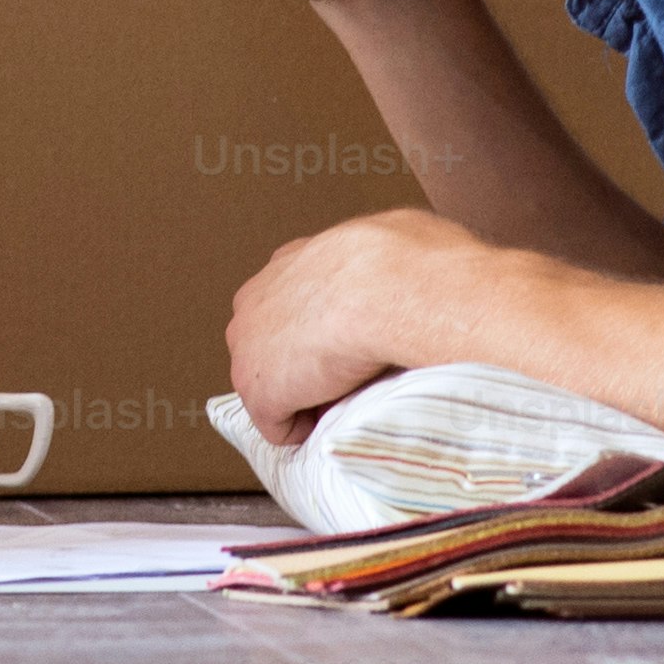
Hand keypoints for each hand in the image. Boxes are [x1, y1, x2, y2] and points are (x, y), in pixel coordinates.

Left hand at [226, 206, 500, 444]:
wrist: (389, 291)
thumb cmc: (409, 262)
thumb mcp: (400, 235)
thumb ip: (386, 253)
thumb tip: (416, 255)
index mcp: (288, 262)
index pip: (291, 303)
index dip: (321, 330)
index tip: (352, 343)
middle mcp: (255, 299)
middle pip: (273, 345)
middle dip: (307, 364)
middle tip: (352, 376)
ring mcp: (248, 347)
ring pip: (277, 386)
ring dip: (309, 396)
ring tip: (352, 395)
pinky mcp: (258, 391)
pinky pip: (280, 425)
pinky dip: (308, 429)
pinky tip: (337, 413)